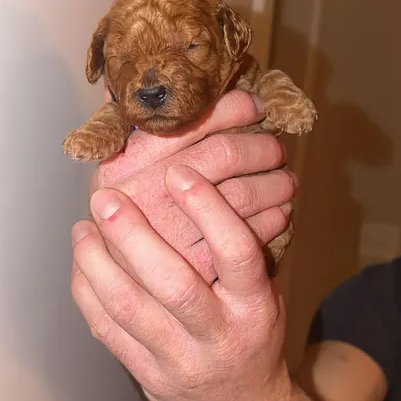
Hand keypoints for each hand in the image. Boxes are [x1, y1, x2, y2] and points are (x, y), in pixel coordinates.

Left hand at [72, 161, 290, 400]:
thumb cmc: (253, 338)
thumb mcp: (265, 297)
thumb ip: (239, 254)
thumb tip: (202, 186)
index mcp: (256, 308)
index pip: (237, 253)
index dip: (209, 209)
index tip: (179, 173)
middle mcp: (219, 336)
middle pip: (173, 284)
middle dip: (133, 236)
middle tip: (107, 198)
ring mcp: (181, 362)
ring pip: (130, 309)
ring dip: (97, 264)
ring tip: (82, 228)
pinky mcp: (149, 378)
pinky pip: (108, 332)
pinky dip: (88, 294)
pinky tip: (81, 264)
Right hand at [90, 87, 294, 284]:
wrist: (140, 318)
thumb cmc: (129, 248)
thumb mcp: (116, 196)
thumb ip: (132, 145)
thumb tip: (134, 82)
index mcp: (118, 172)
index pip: (184, 124)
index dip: (228, 110)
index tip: (253, 106)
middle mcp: (142, 203)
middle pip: (220, 155)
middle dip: (258, 147)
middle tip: (275, 149)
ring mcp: (174, 244)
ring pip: (243, 194)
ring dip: (273, 182)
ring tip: (284, 181)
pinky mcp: (206, 276)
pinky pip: (253, 236)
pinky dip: (274, 219)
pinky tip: (278, 214)